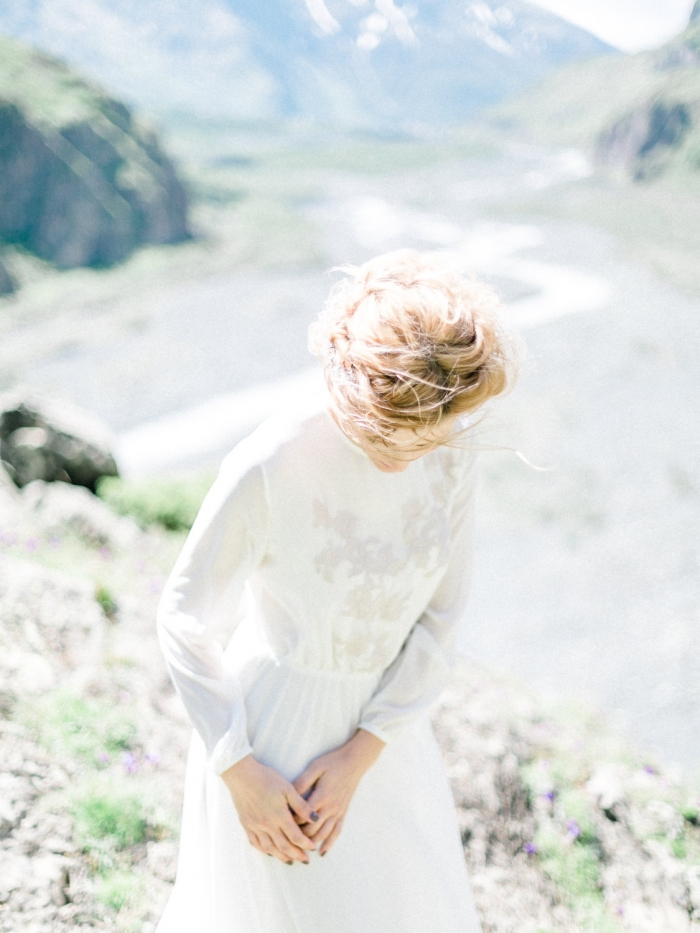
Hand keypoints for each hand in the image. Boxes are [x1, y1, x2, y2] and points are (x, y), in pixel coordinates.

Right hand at [221, 755, 318, 863]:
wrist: (242, 775)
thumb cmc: (266, 779)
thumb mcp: (288, 788)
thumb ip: (301, 805)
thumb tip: (316, 818)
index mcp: (279, 816)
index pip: (296, 837)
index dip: (306, 844)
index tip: (313, 848)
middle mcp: (267, 825)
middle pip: (284, 846)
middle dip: (296, 855)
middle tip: (305, 860)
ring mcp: (255, 826)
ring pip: (270, 849)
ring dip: (281, 856)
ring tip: (290, 860)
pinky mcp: (246, 825)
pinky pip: (255, 844)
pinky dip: (264, 851)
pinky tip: (270, 852)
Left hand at [292, 729, 384, 855]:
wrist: (354, 762)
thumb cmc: (333, 763)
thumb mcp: (315, 768)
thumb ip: (302, 782)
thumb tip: (290, 794)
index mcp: (321, 796)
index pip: (302, 817)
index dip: (290, 823)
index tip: (280, 826)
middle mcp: (329, 808)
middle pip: (311, 830)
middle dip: (298, 838)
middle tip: (286, 842)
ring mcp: (337, 812)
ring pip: (323, 834)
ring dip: (311, 844)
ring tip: (300, 851)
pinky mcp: (343, 813)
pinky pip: (336, 832)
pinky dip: (329, 844)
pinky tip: (322, 852)